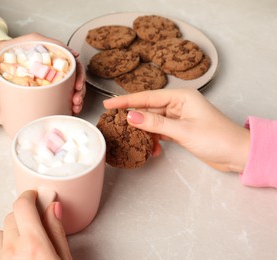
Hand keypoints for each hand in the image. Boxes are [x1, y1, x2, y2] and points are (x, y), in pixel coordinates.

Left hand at [0, 33, 85, 114]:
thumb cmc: (12, 48)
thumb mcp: (29, 41)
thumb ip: (47, 45)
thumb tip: (71, 54)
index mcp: (54, 58)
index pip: (74, 66)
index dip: (80, 77)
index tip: (77, 87)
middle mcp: (55, 68)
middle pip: (75, 80)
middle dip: (79, 92)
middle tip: (76, 101)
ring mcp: (51, 79)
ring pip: (70, 90)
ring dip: (76, 100)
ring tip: (74, 107)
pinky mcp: (45, 90)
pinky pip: (59, 98)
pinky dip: (67, 105)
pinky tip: (69, 110)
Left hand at [0, 190, 71, 259]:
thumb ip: (57, 233)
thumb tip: (53, 209)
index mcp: (33, 245)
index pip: (23, 205)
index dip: (29, 196)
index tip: (34, 196)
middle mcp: (11, 251)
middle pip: (11, 218)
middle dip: (24, 220)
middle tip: (36, 230)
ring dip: (9, 238)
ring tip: (23, 250)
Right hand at [103, 88, 250, 171]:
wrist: (238, 155)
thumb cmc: (216, 138)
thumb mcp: (182, 130)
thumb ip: (155, 123)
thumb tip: (130, 116)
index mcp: (181, 96)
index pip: (147, 97)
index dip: (126, 101)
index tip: (108, 104)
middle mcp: (178, 104)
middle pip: (148, 108)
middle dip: (134, 118)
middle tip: (114, 124)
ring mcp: (179, 117)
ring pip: (153, 121)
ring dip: (145, 133)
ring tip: (134, 141)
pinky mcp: (180, 129)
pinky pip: (160, 131)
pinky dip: (155, 140)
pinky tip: (153, 150)